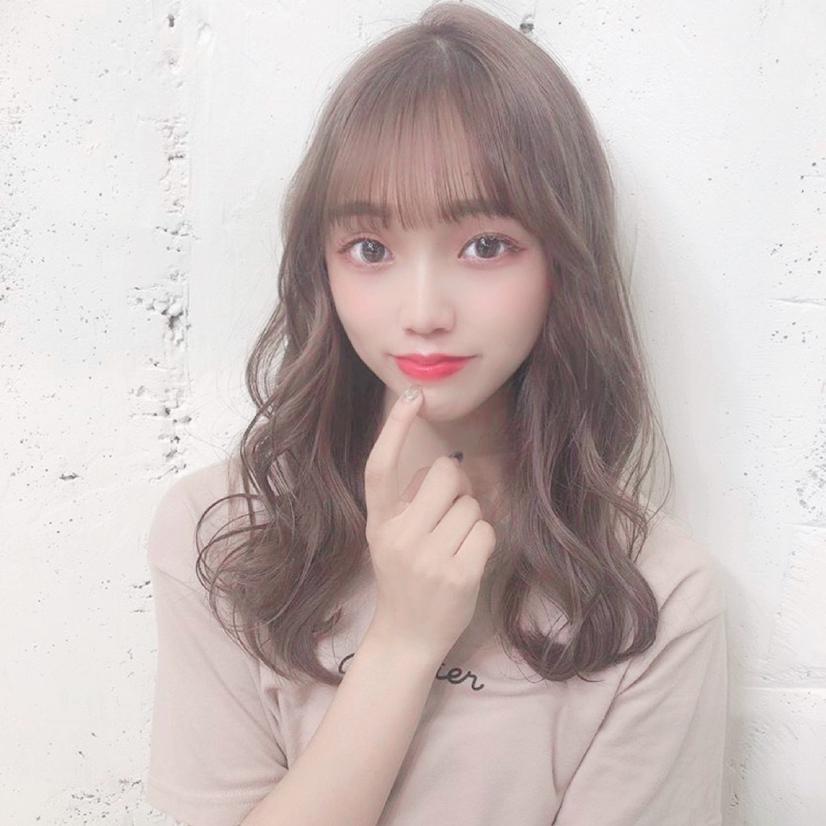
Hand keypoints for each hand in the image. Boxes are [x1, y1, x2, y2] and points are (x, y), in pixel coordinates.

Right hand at [363, 386, 497, 664]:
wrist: (406, 638)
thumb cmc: (403, 581)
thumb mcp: (390, 539)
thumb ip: (408, 504)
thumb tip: (445, 468)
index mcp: (380, 522)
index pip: (380, 468)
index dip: (394, 430)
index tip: (411, 396)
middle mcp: (399, 535)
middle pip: (447, 474)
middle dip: (458, 487)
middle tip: (451, 513)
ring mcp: (428, 556)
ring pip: (472, 504)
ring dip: (471, 521)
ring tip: (454, 548)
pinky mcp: (458, 574)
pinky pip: (486, 532)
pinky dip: (483, 543)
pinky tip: (467, 563)